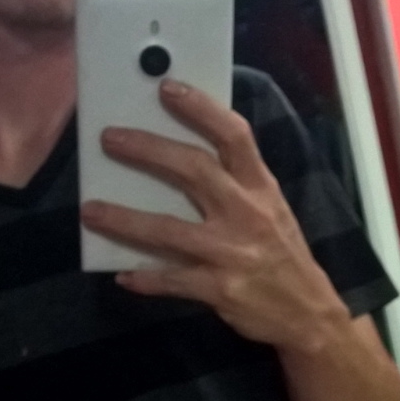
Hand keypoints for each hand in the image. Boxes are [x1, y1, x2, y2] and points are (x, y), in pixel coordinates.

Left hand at [79, 79, 348, 353]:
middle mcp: (247, 213)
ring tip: (90, 210)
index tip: (167, 88)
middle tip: (109, 138)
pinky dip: (146, 277)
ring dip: (125, 220)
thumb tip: (181, 155)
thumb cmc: (282, 252)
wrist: (309, 311)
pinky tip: (122, 273)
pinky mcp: (220, 290)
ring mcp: (232, 253)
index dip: (201, 109)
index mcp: (261, 188)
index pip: (234, 136)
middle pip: (194, 170)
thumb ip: (235, 183)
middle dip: (148, 150)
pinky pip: (173, 281)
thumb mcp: (270, 208)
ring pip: (170, 231)